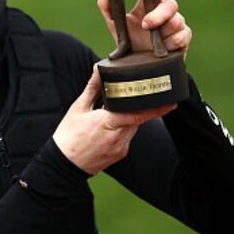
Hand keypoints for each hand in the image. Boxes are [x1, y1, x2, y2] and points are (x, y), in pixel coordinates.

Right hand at [53, 68, 176, 174]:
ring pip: (134, 127)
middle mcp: (118, 138)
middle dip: (137, 108)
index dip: (155, 109)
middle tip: (138, 97)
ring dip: (129, 118)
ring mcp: (121, 148)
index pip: (137, 114)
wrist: (64, 164)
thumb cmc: (69, 136)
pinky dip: (124, 129)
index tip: (170, 103)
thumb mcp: (78, 108)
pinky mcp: (121, 154)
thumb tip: (98, 69)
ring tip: (112, 113)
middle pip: (137, 118)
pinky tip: (109, 128)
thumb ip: (92, 88)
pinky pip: (128, 137)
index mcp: (107, 123)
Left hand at [97, 0, 191, 56]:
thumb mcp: (114, 25)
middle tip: (146, 24)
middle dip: (159, 13)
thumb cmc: (128, 42)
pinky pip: (184, 35)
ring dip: (165, 30)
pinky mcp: (183, 39)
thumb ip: (107, 6)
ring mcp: (175, 25)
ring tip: (154, 42)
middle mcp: (164, 12)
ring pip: (178, 20)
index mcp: (148, 5)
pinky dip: (173, 41)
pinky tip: (164, 48)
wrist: (138, 69)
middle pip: (171, 4)